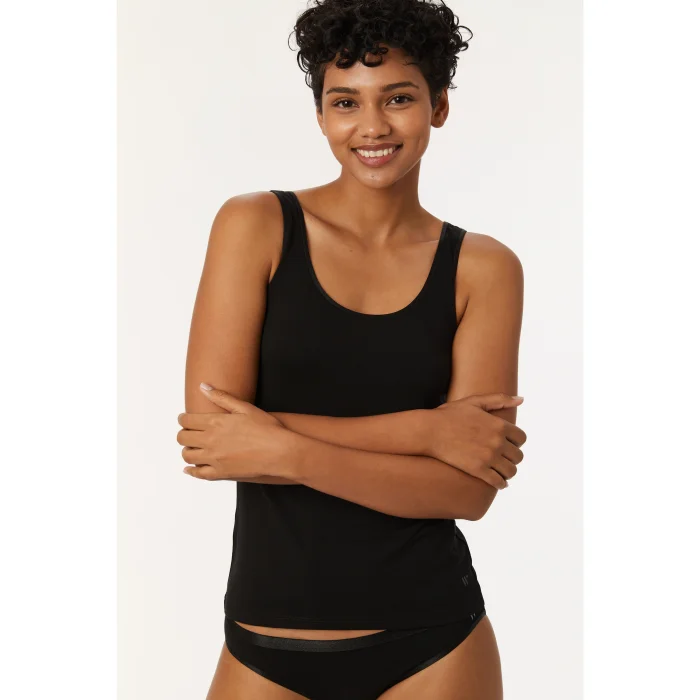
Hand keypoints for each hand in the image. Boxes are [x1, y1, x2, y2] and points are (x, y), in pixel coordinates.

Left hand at [177, 383, 293, 480]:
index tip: (186, 419)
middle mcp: (210, 440)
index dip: (183, 419)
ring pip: (187, 455)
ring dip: (187, 450)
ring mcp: (214, 458)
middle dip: (183, 433)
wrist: (279, 451)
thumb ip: (221, 397)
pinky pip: (198, 474)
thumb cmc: (266, 428)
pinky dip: (191, 471)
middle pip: (183, 438)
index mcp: (215, 422)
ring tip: (193, 447)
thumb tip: (203, 386)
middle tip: (188, 432)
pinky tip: (190, 468)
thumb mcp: (244, 407)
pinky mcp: (220, 473)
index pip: (187, 420)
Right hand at [428, 393, 526, 488]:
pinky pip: (498, 482)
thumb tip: (522, 399)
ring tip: (501, 471)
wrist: (429, 431)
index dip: (516, 442)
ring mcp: (488, 457)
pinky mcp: (478, 470)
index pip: (521, 438)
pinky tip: (498, 482)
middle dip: (512, 457)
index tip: (509, 444)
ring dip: (508, 472)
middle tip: (504, 458)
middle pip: (518, 456)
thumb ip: (499, 399)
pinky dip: (501, 483)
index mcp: (499, 425)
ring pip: (511, 471)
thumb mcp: (474, 402)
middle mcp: (497, 441)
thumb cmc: (449, 415)